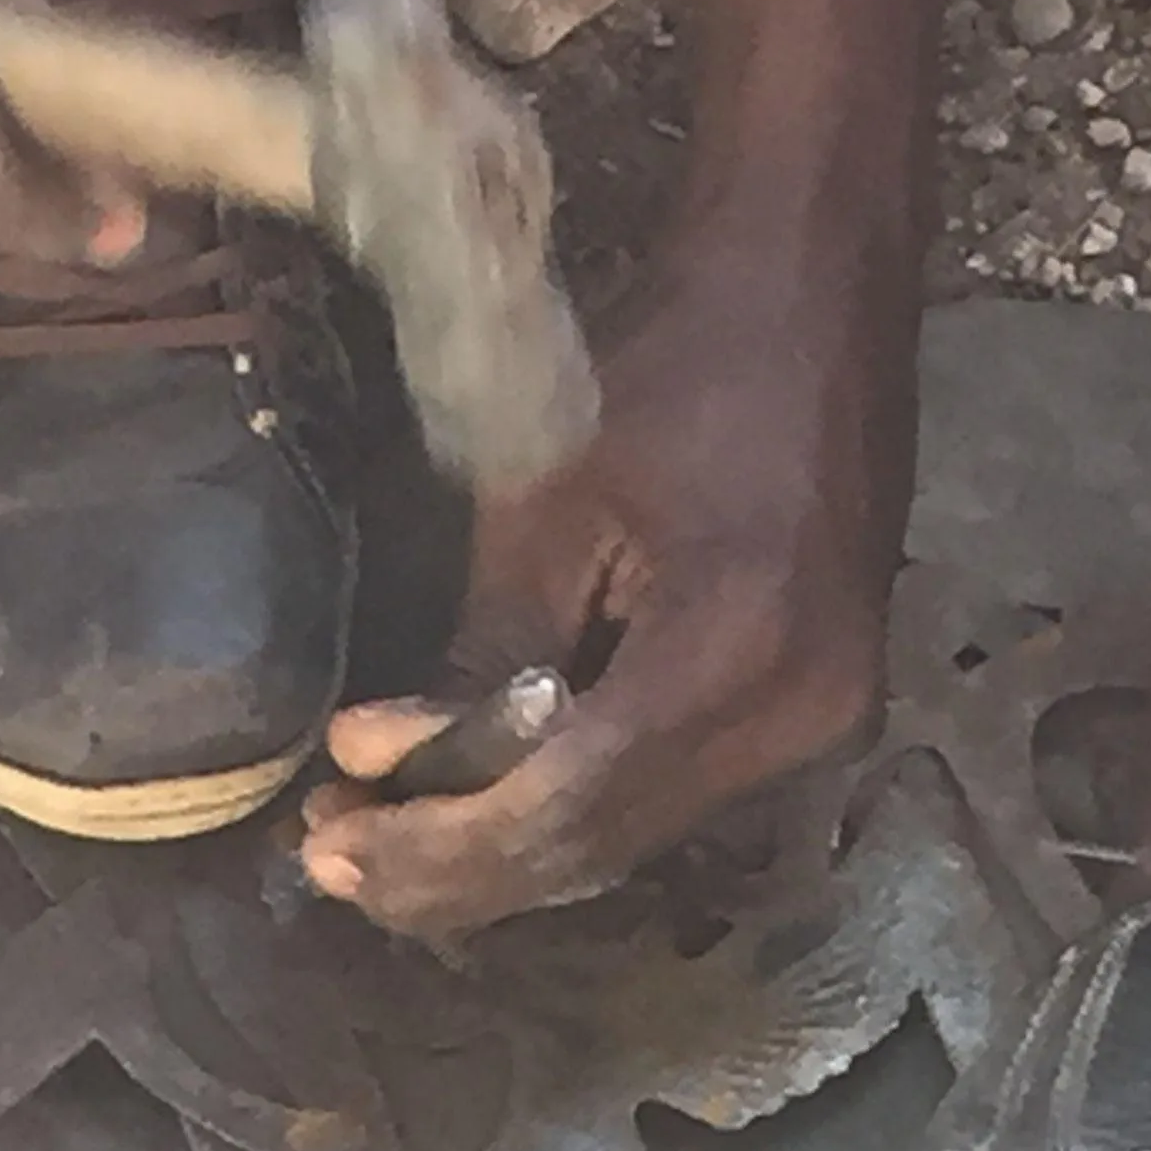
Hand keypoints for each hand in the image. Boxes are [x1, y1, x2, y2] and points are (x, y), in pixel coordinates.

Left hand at [300, 279, 900, 941]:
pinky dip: (566, 803)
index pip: (565, 805)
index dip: (438, 840)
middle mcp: (798, 715)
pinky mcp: (813, 704)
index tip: (327, 843)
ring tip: (379, 836)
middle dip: (455, 865)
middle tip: (330, 857)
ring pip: (632, 834)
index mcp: (736, 650)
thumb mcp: (550, 494)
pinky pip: (668, 790)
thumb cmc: (677, 358)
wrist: (820, 286)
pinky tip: (477, 797)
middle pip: (600, 845)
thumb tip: (383, 762)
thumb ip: (481, 648)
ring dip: (502, 847)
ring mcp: (823, 718)